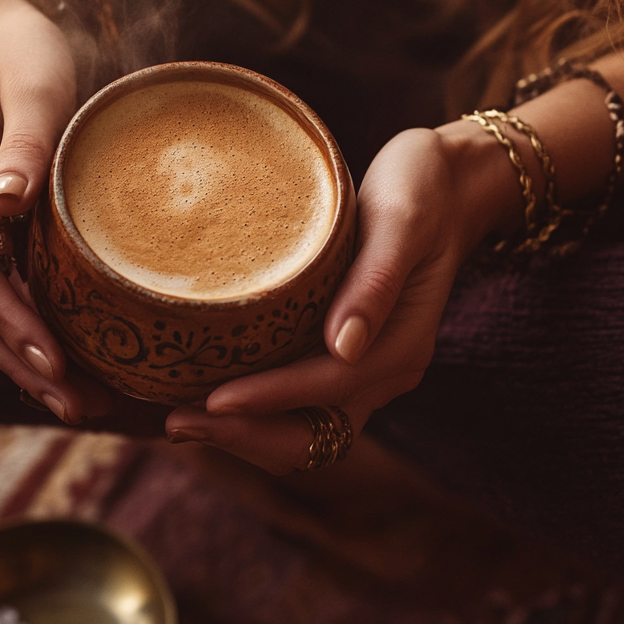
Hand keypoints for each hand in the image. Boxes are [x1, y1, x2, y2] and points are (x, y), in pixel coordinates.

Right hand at [0, 0, 112, 423]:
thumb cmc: (16, 42)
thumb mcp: (34, 83)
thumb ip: (23, 148)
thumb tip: (7, 210)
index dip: (8, 315)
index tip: (53, 359)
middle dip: (18, 357)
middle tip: (78, 407)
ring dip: (18, 351)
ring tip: (77, 401)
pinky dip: (20, 321)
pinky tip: (59, 352)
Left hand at [164, 126, 513, 473]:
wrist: (446, 187)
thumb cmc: (420, 191)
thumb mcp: (401, 221)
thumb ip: (375, 282)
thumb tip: (344, 346)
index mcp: (401, 345)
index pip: (329, 386)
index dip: (270, 398)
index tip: (212, 402)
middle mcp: (384, 371)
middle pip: (313, 435)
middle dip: (246, 436)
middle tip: (176, 423)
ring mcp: (364, 372)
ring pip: (304, 433)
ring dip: (245, 435)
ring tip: (179, 420)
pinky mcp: (343, 361)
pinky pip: (299, 408)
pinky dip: (255, 415)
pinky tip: (206, 399)